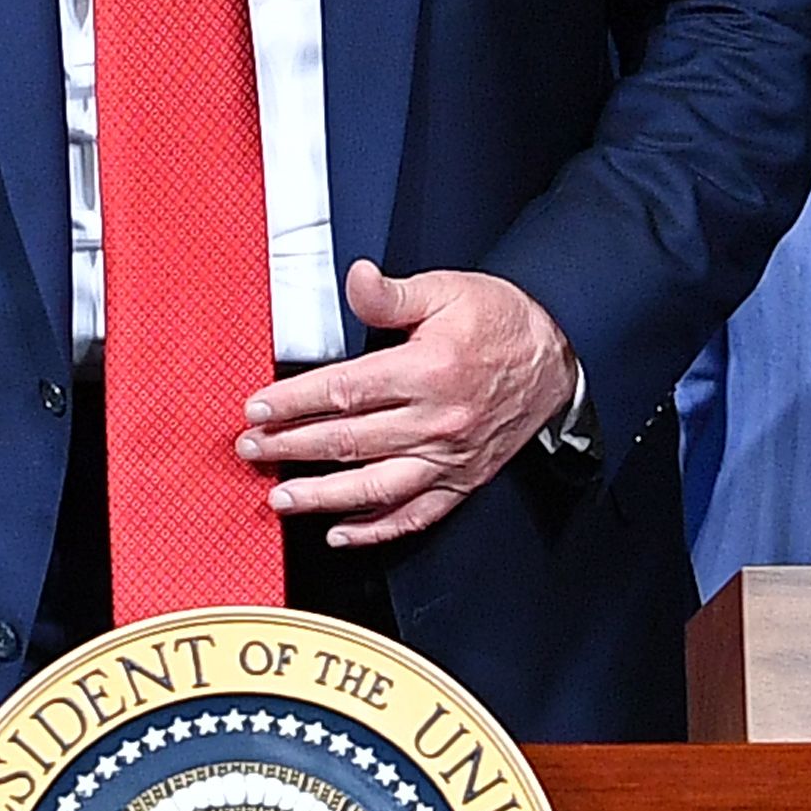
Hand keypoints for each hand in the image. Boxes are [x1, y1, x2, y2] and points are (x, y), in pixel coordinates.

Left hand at [235, 262, 580, 549]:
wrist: (559, 355)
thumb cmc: (501, 321)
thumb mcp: (446, 290)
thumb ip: (392, 296)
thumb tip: (355, 279)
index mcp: (428, 371)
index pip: (345, 391)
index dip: (295, 402)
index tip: (260, 410)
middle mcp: (436, 421)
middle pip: (349, 441)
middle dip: (292, 447)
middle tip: (251, 450)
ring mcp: (449, 457)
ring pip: (375, 486)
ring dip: (322, 495)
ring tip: (281, 497)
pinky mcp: (462, 480)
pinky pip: (416, 515)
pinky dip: (376, 529)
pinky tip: (342, 531)